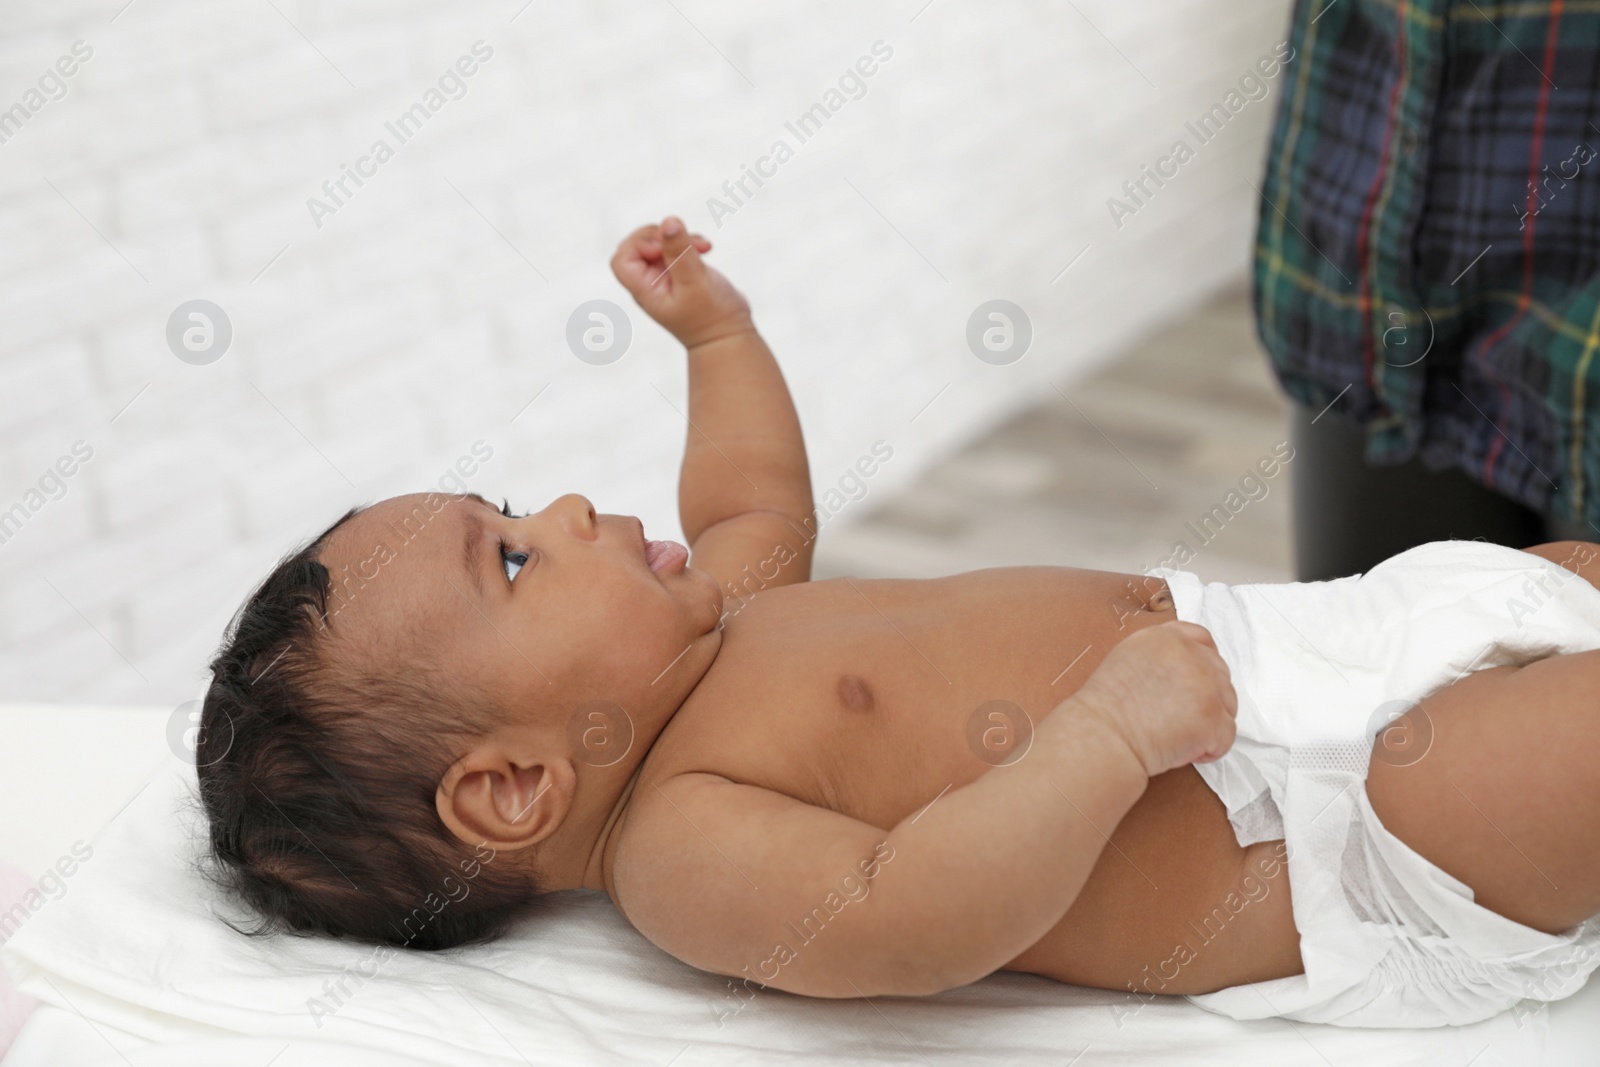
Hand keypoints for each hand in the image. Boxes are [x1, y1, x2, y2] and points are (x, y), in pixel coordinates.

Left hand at [610, 215, 752, 348]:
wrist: (730, 338)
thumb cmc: (711, 316)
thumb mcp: (695, 280)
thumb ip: (680, 251)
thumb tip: (668, 221)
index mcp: (645, 290)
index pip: (622, 259)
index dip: (638, 244)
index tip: (664, 249)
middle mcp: (651, 284)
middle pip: (638, 246)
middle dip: (662, 236)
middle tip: (686, 242)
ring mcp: (666, 278)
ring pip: (660, 243)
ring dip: (680, 237)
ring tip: (705, 247)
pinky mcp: (682, 274)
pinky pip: (676, 248)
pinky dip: (690, 242)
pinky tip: (707, 249)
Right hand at [1068, 621, 1237, 777]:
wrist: (1101, 738)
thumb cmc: (1106, 709)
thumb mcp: (1128, 659)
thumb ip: (1162, 654)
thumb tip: (1186, 669)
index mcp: (1167, 638)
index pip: (1204, 641)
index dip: (1205, 664)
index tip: (1197, 683)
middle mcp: (1191, 655)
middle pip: (1220, 675)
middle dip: (1206, 699)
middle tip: (1176, 719)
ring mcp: (1206, 686)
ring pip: (1227, 706)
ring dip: (1208, 724)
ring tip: (1174, 735)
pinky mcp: (1213, 718)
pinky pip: (1226, 737)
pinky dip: (1208, 750)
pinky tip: (1180, 750)